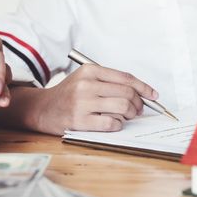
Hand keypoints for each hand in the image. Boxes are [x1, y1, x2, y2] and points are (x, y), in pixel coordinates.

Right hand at [34, 64, 157, 133]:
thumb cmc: (69, 94)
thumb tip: (140, 92)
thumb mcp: (86, 79)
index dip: (144, 87)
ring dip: (130, 114)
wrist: (43, 108)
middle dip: (139, 103)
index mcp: (90, 71)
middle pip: (127, 93)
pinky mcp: (80, 120)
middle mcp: (86, 84)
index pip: (125, 78)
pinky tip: (114, 123)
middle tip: (138, 110)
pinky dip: (118, 125)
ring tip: (126, 116)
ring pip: (122, 107)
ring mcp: (82, 102)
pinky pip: (111, 123)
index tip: (153, 95)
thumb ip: (109, 82)